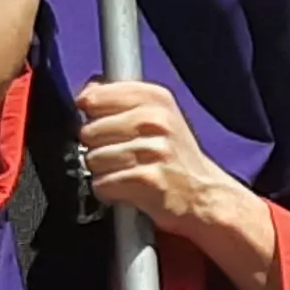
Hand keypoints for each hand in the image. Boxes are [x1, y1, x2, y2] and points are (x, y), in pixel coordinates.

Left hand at [77, 83, 256, 251]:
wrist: (204, 196)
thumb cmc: (175, 158)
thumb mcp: (159, 116)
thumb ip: (122, 100)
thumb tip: (86, 93)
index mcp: (156, 98)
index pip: (94, 97)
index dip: (91, 116)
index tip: (103, 127)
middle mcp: (156, 120)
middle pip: (89, 131)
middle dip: (97, 147)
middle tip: (121, 155)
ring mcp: (153, 150)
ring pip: (93, 159)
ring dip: (103, 172)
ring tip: (126, 173)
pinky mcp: (148, 180)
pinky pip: (102, 184)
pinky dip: (109, 192)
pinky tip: (128, 190)